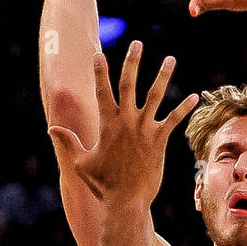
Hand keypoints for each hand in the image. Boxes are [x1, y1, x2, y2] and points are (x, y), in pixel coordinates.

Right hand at [49, 42, 197, 206]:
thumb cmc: (103, 184)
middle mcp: (126, 122)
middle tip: (137, 43)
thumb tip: (51, 128)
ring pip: (155, 96)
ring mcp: (144, 130)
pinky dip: (184, 108)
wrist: (125, 202)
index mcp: (106, 124)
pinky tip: (194, 96)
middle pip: (129, 84)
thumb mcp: (81, 162)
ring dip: (163, 76)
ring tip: (171, 59)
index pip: (102, 90)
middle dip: (132, 62)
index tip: (99, 53)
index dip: (100, 71)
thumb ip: (68, 141)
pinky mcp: (159, 141)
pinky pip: (174, 120)